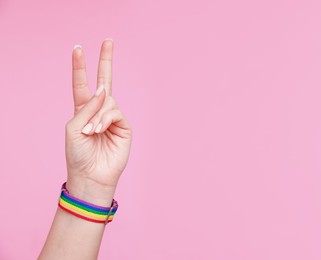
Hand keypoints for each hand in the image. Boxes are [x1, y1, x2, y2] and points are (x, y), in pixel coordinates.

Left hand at [64, 39, 131, 205]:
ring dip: (97, 115)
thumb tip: (104, 89)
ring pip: (107, 100)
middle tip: (108, 41)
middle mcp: (99, 111)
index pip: (82, 84)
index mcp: (83, 110)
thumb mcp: (74, 126)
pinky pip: (115, 112)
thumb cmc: (78, 153)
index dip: (80, 67)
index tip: (78, 48)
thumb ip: (88, 106)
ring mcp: (113, 117)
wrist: (91, 174)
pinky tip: (99, 130)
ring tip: (90, 131)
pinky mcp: (124, 125)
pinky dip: (105, 119)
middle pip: (104, 80)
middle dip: (105, 60)